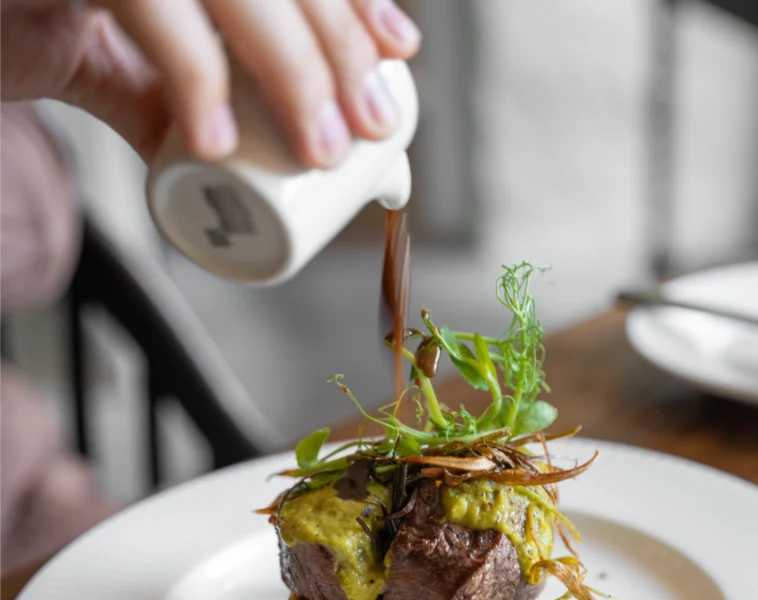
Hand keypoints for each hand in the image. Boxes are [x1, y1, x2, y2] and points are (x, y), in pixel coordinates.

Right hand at [0, 0, 420, 164]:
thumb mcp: (90, 54)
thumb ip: (152, 89)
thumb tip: (208, 155)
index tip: (395, 52)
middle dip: (333, 41)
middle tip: (366, 124)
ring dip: (287, 58)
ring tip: (319, 144)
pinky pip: (145, 1)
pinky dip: (188, 70)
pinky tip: (212, 135)